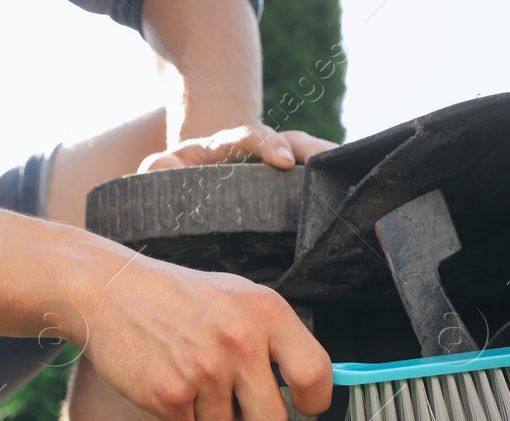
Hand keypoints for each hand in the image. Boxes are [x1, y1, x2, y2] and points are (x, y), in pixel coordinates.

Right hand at [79, 255, 331, 420]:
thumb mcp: (237, 297)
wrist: (109, 289)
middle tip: (231, 394)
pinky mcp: (168, 393)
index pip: (315, 374)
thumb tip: (317, 382)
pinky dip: (174, 413)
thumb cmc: (179, 299)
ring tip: (187, 372)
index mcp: (265, 311)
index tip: (302, 403)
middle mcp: (240, 340)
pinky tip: (164, 377)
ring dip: (206, 413)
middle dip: (252, 418)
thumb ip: (275, 336)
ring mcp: (204, 369)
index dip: (312, 400)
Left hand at [139, 123, 336, 172]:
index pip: (250, 135)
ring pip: (306, 158)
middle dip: (311, 149)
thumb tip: (167, 169)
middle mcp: (257, 151)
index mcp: (226, 145)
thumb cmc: (175, 180)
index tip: (283, 161)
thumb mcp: (160, 171)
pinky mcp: (284, 189)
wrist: (188, 187)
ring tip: (350, 175)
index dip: (268, 143)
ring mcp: (275, 168)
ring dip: (328, 164)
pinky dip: (329, 185)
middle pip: (292, 140)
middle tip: (330, 162)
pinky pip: (310, 182)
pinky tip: (346, 196)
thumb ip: (159, 168)